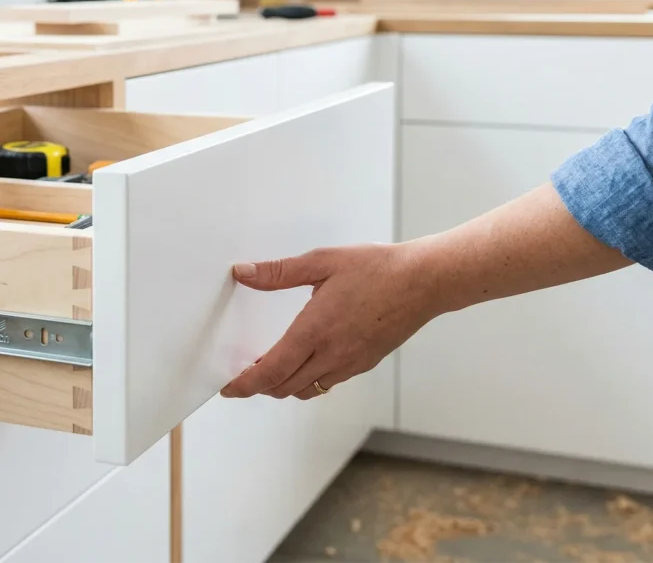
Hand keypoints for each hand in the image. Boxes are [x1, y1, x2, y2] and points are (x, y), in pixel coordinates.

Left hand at [220, 243, 437, 400]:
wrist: (425, 281)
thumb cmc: (377, 268)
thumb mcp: (322, 261)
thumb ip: (279, 272)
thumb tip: (244, 273)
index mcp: (315, 331)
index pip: (271, 371)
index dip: (245, 384)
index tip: (228, 388)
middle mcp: (332, 355)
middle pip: (284, 387)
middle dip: (259, 386)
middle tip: (243, 375)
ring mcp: (350, 364)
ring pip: (306, 390)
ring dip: (283, 385)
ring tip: (269, 368)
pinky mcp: (364, 364)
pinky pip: (327, 383)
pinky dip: (307, 381)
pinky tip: (304, 362)